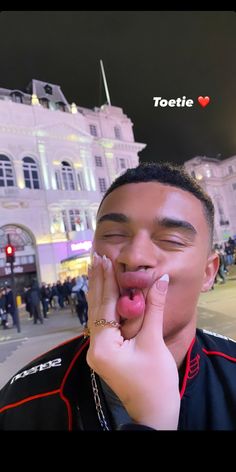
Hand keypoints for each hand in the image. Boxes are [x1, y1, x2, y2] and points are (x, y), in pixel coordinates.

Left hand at [86, 254, 179, 429]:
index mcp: (103, 346)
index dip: (106, 281)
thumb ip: (154, 309)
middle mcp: (95, 348)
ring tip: (97, 270)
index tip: (105, 259)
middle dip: (98, 283)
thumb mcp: (154, 342)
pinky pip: (102, 325)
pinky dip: (104, 307)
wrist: (154, 413)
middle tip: (97, 258)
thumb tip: (160, 280)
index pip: (104, 306)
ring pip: (97, 316)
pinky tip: (104, 295)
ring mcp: (98, 352)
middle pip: (95, 308)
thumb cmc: (155, 382)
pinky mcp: (106, 354)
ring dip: (99, 292)